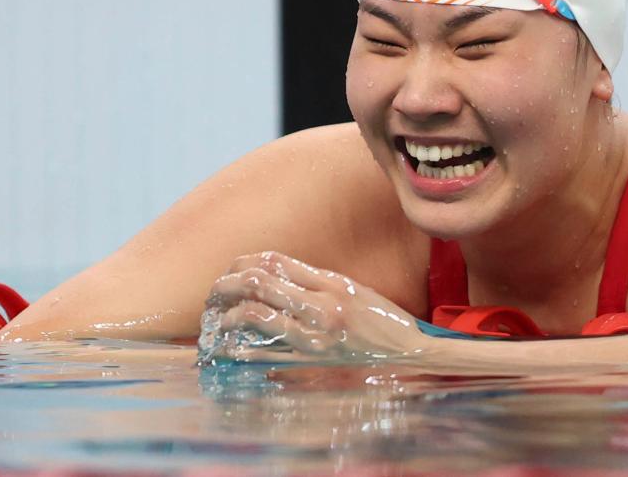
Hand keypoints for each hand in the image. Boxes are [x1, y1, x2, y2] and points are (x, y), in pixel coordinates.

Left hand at [206, 251, 430, 361]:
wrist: (414, 358)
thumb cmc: (384, 326)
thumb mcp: (356, 293)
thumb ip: (320, 285)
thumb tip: (277, 278)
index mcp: (333, 284)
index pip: (277, 261)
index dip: (245, 263)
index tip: (231, 271)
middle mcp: (324, 305)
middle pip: (260, 282)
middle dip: (227, 286)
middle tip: (214, 295)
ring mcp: (317, 336)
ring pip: (256, 315)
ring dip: (227, 317)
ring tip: (217, 323)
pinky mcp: (314, 365)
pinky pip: (266, 354)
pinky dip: (241, 349)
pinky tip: (230, 350)